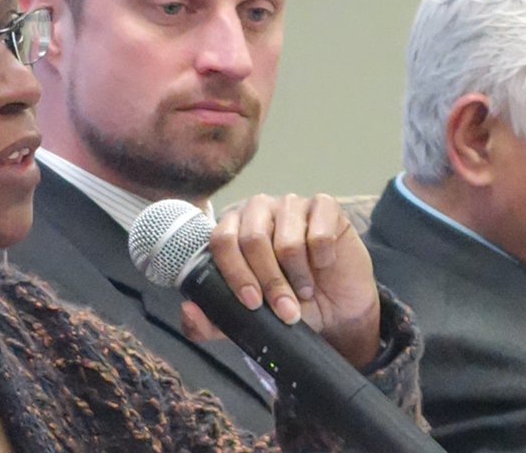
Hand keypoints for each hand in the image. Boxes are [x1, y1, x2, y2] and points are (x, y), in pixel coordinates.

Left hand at [183, 193, 381, 368]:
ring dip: (298, 276)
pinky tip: (323, 265)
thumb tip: (187, 309)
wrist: (337, 308)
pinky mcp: (324, 206)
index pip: (221, 241)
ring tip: (304, 291)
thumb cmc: (289, 306)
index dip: (235, 274)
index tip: (251, 304)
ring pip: (287, 241)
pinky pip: (319, 232)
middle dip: (269, 283)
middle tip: (285, 310)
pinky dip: (322, 259)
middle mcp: (257, 209)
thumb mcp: (250, 322)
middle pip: (252, 240)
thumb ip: (212, 322)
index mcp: (232, 228)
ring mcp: (291, 203)